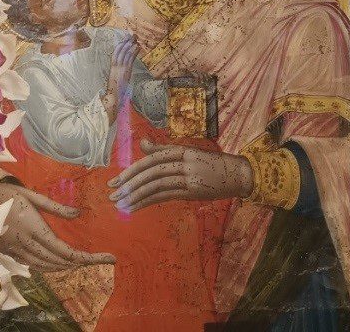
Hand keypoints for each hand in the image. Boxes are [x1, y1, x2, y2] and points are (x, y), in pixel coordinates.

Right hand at [0, 182, 116, 271]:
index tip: (105, 257)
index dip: (86, 257)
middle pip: (56, 261)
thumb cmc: (7, 194)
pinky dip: (46, 266)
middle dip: (77, 263)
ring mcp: (16, 251)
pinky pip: (32, 265)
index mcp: (34, 228)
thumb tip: (78, 213)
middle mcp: (26, 243)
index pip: (64, 250)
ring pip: (44, 266)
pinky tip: (54, 263)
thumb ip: (56, 207)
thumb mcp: (33, 196)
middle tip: (95, 259)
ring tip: (78, 263)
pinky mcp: (9, 253)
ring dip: (62, 267)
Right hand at [103, 34, 136, 110]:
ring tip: (135, 39)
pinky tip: (137, 47)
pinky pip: (130, 59)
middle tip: (131, 35)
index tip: (125, 39)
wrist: (114, 96)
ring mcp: (121, 68)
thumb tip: (123, 67)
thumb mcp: (116, 79)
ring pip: (125, 53)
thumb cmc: (115, 90)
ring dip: (130, 45)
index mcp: (112, 68)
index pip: (116, 53)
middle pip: (121, 51)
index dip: (120, 45)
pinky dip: (133, 52)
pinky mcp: (126, 71)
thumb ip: (118, 72)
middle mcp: (116, 66)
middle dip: (126, 42)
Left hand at [107, 139, 254, 211]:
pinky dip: (149, 202)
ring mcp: (189, 177)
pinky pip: (166, 196)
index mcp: (182, 150)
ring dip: (136, 195)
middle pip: (151, 172)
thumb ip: (165, 149)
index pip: (152, 159)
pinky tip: (136, 207)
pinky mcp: (193, 192)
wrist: (237, 174)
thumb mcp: (189, 152)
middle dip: (129, 183)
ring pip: (157, 185)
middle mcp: (184, 162)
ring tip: (120, 203)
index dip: (132, 169)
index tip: (116, 179)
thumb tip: (142, 143)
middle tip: (112, 192)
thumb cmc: (211, 163)